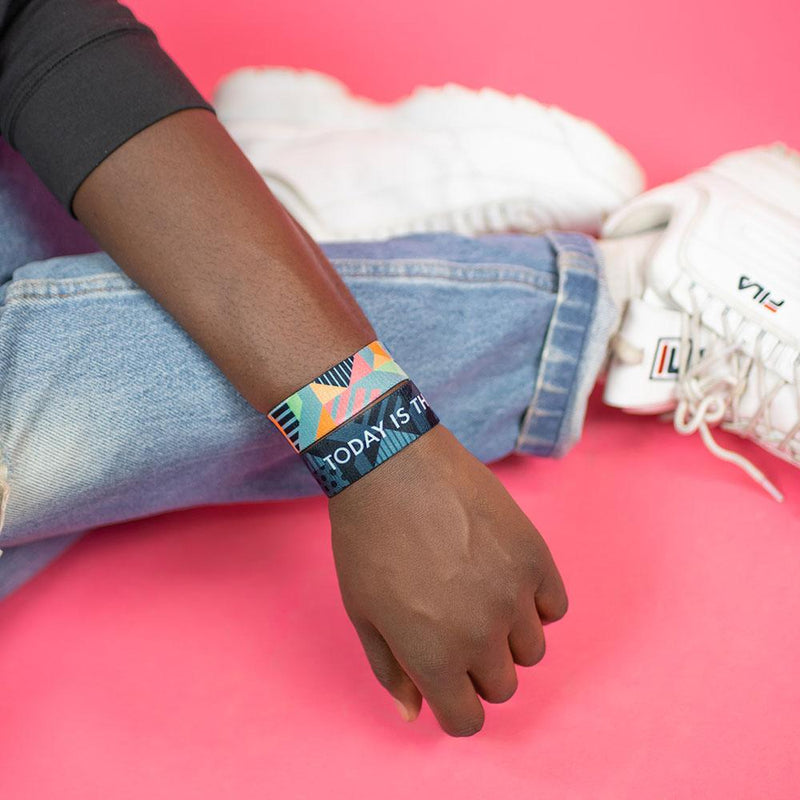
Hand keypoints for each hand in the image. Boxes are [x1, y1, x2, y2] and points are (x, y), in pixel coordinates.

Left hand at [329, 425, 567, 735]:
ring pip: (532, 650)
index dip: (453, 706)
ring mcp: (514, 593)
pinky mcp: (535, 555)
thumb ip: (391, 669)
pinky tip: (502, 575)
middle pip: (502, 687)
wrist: (391, 464)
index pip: (466, 720)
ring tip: (478, 597)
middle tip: (454, 629)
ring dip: (508, 637)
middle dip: (477, 670)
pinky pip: (554, 606)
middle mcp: (482, 634)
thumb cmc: (366, 538)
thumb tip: (413, 714)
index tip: (445, 681)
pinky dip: (534, 601)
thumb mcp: (363, 611)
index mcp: (434, 656)